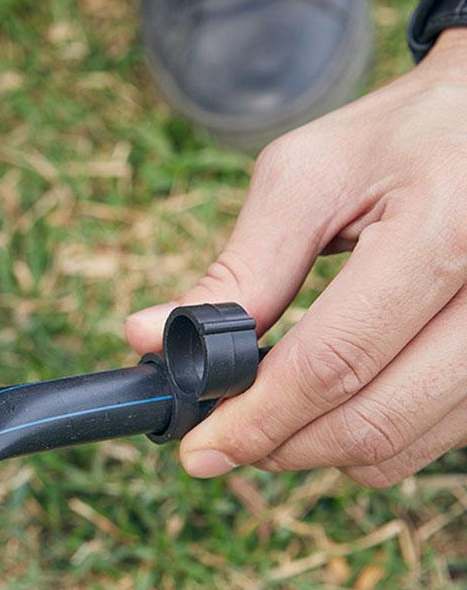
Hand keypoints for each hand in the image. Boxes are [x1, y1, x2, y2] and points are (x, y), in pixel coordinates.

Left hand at [127, 30, 466, 488]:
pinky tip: (322, 406)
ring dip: (316, 449)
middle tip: (221, 439)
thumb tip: (151, 338)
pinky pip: (429, 438)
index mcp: (443, 228)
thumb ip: (239, 268)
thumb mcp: (308, 179)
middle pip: (371, 422)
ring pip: (400, 446)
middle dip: (277, 444)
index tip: (198, 447)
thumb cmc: (395, 141)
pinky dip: (361, 437)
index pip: (334, 360)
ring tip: (265, 418)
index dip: (257, 416)